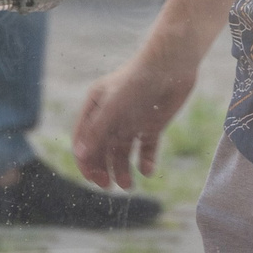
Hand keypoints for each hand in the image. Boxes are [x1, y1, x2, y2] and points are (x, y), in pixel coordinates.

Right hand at [71, 52, 193, 189]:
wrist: (172, 66)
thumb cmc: (137, 80)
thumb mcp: (113, 106)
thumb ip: (97, 131)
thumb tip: (80, 155)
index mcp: (95, 108)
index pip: (84, 140)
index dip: (86, 161)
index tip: (94, 179)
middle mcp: (111, 117)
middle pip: (102, 150)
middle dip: (103, 169)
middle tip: (109, 186)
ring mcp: (132, 122)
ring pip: (122, 153)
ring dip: (123, 171)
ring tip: (129, 185)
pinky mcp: (152, 126)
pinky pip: (145, 150)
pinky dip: (145, 162)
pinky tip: (147, 170)